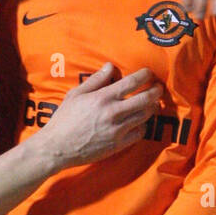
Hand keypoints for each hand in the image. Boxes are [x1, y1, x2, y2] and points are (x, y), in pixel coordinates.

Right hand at [37, 63, 161, 171]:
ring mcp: (117, 130)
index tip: (149, 73)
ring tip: (151, 103)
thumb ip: (95, 80)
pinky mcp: (118, 145)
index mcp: (102, 98)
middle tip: (158, 88)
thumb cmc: (64, 119)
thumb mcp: (76, 94)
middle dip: (156, 91)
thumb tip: (110, 66)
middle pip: (145, 99)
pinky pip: (140, 133)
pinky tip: (139, 122)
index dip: (145, 75)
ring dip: (152, 108)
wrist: (57, 148)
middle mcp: (113, 113)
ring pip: (145, 116)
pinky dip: (143, 125)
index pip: (132, 82)